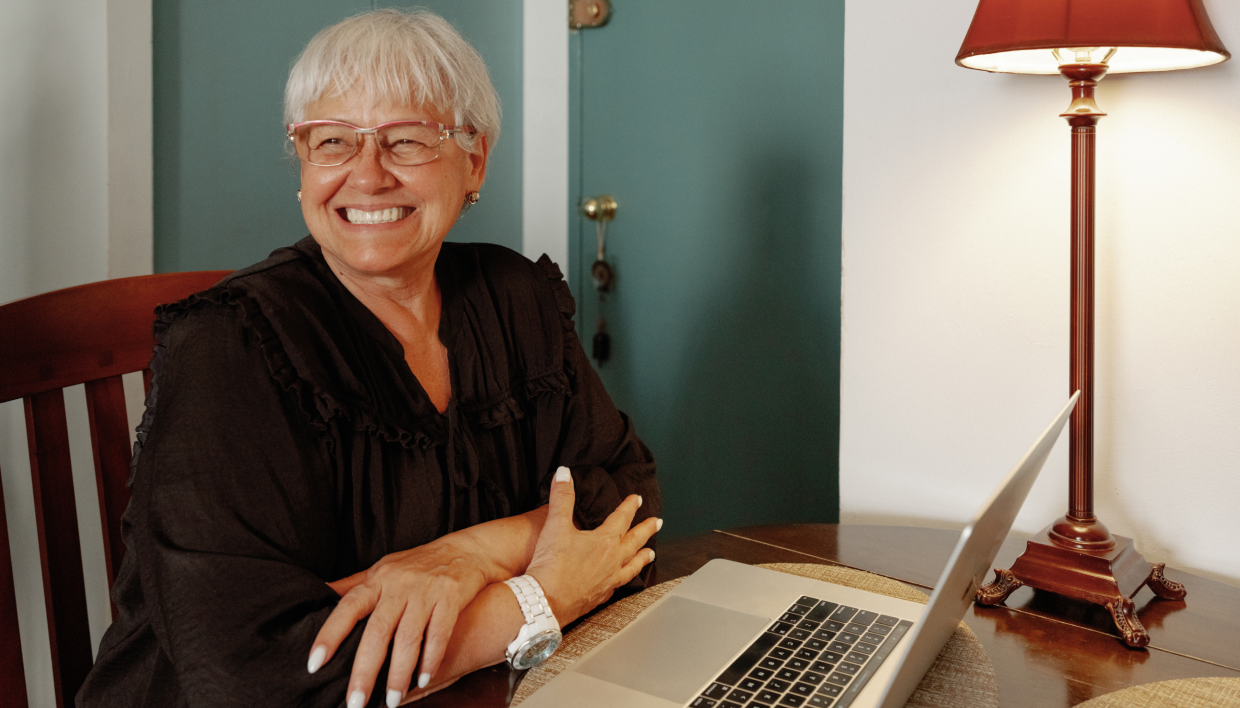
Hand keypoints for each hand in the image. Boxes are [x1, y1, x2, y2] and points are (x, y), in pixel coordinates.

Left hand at [308, 534, 493, 707]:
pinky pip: (439, 634)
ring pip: (408, 637)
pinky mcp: (450, 598)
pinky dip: (431, 660)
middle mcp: (398, 585)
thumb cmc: (416, 564)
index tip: (314, 664)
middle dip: (365, 670)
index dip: (329, 635)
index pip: (348, 607)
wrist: (464, 551)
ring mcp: (426, 591)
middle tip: (355, 703)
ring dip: (399, 673)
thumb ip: (352, 586)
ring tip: (392, 701)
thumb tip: (317, 596)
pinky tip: (423, 681)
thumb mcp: (381, 569)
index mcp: (377, 579)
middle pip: (377, 631)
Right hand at [526, 467, 660, 625]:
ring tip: (651, 553)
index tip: (637, 498)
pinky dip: (626, 578)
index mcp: (604, 542)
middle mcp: (612, 561)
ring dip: (643, 557)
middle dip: (646, 530)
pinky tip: (623, 578)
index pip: (622, 518)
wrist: (544, 602)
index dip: (630, 506)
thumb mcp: (555, 525)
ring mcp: (609, 581)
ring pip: (632, 566)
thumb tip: (564, 473)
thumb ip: (561, 497)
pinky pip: (620, 584)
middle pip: (635, 541)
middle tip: (658, 523)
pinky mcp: (600, 596)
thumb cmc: (551, 565)